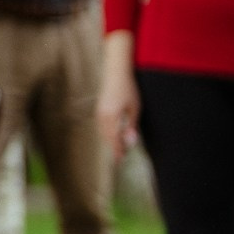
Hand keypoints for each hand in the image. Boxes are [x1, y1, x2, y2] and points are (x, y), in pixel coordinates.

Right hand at [99, 34, 140, 158]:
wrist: (116, 73)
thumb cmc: (128, 90)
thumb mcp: (134, 109)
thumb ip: (131, 125)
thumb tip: (130, 141)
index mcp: (111, 117)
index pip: (114, 139)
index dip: (118, 150)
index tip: (121, 160)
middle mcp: (102, 116)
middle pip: (107, 137)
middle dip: (114, 147)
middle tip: (121, 157)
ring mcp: (99, 112)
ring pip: (103, 132)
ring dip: (110, 140)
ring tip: (118, 148)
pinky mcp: (99, 109)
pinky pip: (102, 126)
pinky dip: (107, 133)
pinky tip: (112, 135)